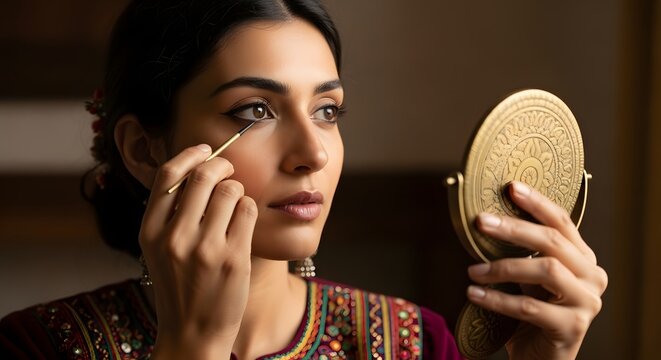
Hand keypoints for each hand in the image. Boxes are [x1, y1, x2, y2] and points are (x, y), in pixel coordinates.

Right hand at [139, 144, 257, 358]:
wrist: (192, 333)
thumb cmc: (179, 287)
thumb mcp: (158, 250)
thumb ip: (169, 213)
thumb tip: (194, 166)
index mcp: (149, 231)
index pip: (168, 174)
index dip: (190, 154)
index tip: (205, 149)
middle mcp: (174, 237)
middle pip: (204, 175)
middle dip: (222, 165)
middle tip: (228, 170)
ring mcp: (205, 248)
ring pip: (231, 190)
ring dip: (237, 190)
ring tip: (234, 206)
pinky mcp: (233, 258)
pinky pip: (248, 210)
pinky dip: (248, 209)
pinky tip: (242, 224)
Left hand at [466, 181, 607, 359]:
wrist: (541, 356)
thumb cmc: (532, 312)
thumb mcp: (528, 278)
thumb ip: (521, 252)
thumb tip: (485, 219)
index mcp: (583, 258)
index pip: (562, 222)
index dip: (537, 203)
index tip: (511, 187)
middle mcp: (593, 276)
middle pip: (553, 242)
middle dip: (514, 228)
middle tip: (480, 222)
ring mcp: (587, 302)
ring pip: (545, 270)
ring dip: (503, 267)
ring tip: (472, 271)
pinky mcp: (572, 327)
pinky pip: (529, 307)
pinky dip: (497, 299)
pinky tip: (473, 293)